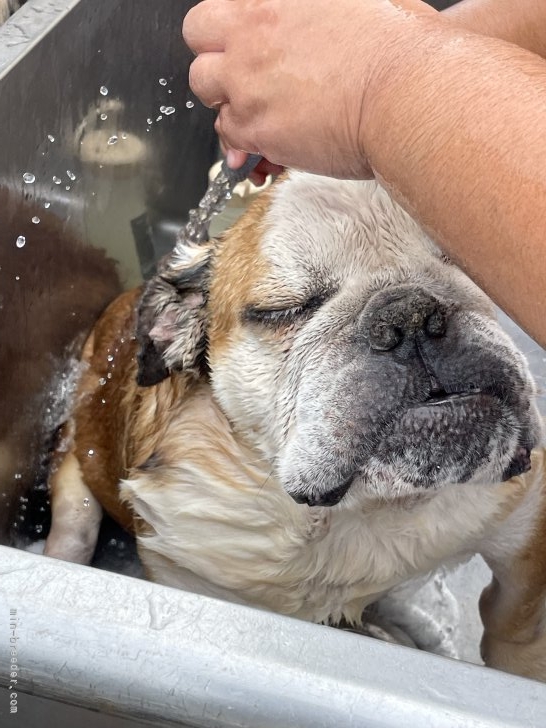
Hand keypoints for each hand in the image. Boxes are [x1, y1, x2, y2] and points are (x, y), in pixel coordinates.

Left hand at [183, 0, 434, 178]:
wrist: (407, 94)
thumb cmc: (399, 48)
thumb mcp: (362, 0)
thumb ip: (321, 8)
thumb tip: (320, 15)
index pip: (222, 3)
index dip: (232, 25)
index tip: (246, 40)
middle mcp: (252, 31)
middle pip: (198, 34)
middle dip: (216, 52)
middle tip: (241, 71)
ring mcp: (248, 79)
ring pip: (205, 87)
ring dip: (226, 97)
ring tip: (257, 110)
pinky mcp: (255, 125)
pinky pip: (226, 133)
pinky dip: (241, 140)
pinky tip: (267, 141)